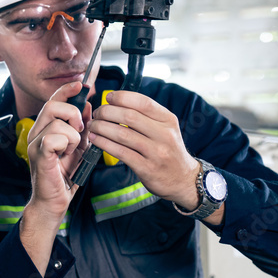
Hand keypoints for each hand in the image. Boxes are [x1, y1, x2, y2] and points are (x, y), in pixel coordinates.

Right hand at [18, 81, 90, 272]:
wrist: (54, 201)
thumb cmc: (64, 175)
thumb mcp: (78, 146)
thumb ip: (81, 127)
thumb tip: (88, 106)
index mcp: (45, 127)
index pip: (54, 100)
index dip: (67, 91)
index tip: (82, 85)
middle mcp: (37, 132)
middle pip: (52, 106)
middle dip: (72, 114)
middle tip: (80, 129)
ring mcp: (36, 143)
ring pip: (57, 122)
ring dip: (73, 136)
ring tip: (72, 150)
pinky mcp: (39, 155)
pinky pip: (53, 138)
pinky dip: (65, 144)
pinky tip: (66, 155)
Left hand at [87, 91, 198, 206]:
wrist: (183, 180)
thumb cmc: (168, 150)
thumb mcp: (165, 128)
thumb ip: (146, 115)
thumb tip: (116, 101)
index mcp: (168, 120)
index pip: (143, 102)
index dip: (122, 97)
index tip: (108, 97)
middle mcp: (164, 135)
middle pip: (129, 116)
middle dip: (107, 112)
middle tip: (97, 114)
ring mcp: (156, 152)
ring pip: (122, 134)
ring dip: (102, 128)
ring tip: (93, 126)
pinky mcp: (147, 168)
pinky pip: (120, 152)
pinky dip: (103, 143)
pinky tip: (95, 139)